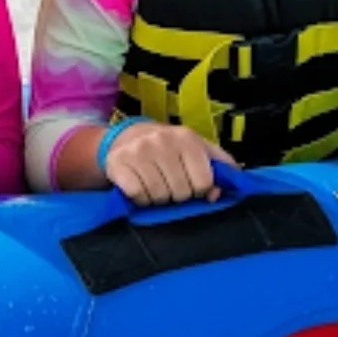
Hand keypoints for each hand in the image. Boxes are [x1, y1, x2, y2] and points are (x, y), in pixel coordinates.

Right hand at [103, 121, 235, 205]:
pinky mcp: (118, 163)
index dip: (199, 189)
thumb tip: (219, 193)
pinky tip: (140, 185)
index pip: (204, 181)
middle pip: (182, 192)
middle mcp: (162, 141)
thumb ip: (218, 166)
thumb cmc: (167, 147)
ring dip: (159, 198)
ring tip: (155, 184)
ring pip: (160, 196)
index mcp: (186, 137)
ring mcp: (138, 151)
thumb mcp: (196, 148)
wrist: (123, 138)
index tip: (191, 183)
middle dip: (178, 194)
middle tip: (170, 183)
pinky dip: (140, 198)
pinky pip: (138, 196)